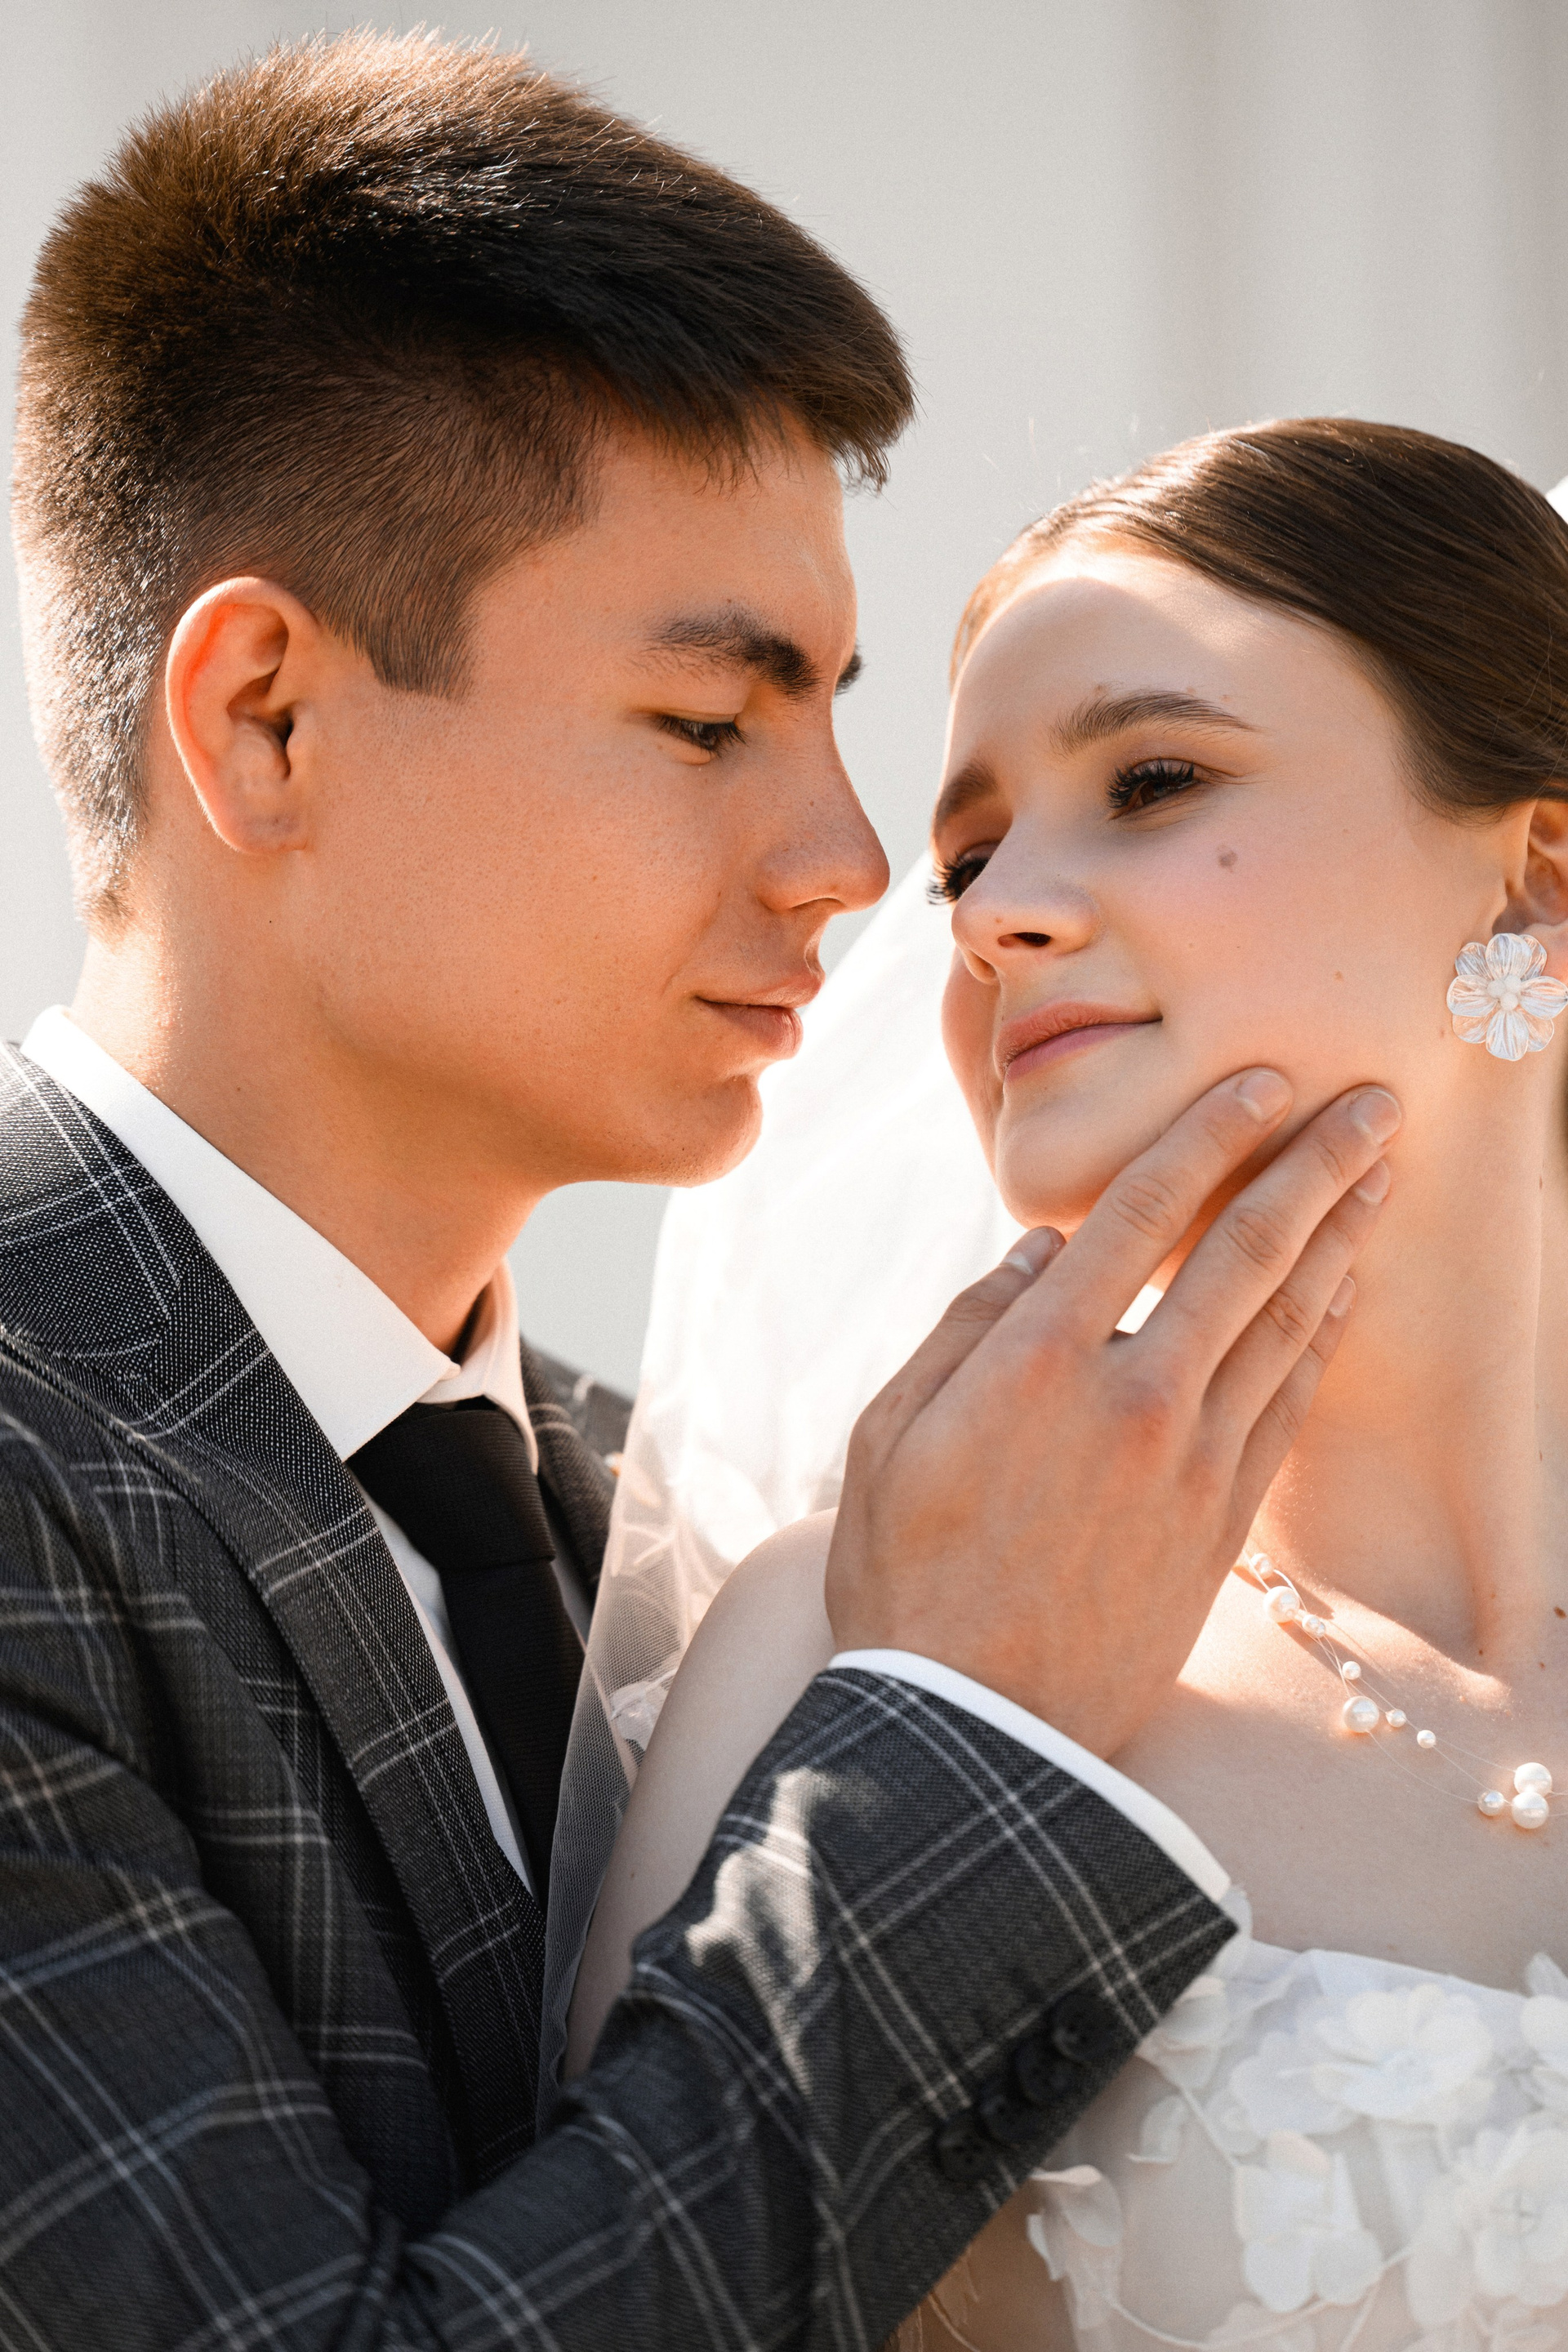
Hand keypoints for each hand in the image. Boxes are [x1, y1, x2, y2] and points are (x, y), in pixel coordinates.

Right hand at [824, 1069, 1397, 1755]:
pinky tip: (1347, 1289)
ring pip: (1286, 1321)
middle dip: (1315, 1164)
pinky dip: (1324, 1333)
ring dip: (1341, 1236)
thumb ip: (963, 1329)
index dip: (1208, 1135)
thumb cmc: (907, 1578)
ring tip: (1382, 1173)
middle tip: (1373, 1102)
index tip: (1262, 1080)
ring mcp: (1190, 1461)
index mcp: (1036, 1359)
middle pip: (1246, 1252)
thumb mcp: (887, 1440)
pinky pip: (1289, 1401)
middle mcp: (1132, 1395)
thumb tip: (1040, 1252)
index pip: (1143, 1213)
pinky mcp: (1221, 1519)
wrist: (977, 1726)